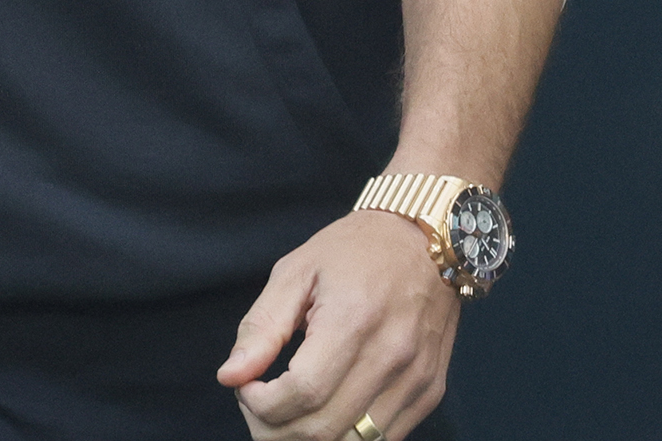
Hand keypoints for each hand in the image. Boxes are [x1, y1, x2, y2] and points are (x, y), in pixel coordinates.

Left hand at [219, 210, 458, 439]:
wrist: (426, 240)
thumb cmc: (357, 250)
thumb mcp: (297, 271)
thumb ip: (261, 326)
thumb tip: (230, 376)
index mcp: (353, 318)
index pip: (302, 393)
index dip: (261, 405)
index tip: (247, 389)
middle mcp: (391, 354)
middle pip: (323, 430)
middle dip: (275, 431)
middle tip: (261, 406)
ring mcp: (416, 377)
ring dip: (308, 439)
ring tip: (290, 411)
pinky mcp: (430, 391)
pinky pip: (383, 439)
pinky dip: (346, 434)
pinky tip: (328, 408)